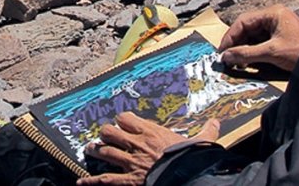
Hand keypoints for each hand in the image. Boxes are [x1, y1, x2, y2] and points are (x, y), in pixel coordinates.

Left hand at [77, 112, 219, 185]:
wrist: (186, 176)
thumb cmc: (191, 158)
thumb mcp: (202, 142)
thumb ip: (207, 132)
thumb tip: (217, 122)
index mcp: (151, 132)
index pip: (126, 119)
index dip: (123, 121)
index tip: (123, 123)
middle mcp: (136, 144)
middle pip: (110, 132)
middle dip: (106, 134)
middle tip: (105, 137)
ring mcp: (129, 163)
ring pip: (104, 152)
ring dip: (95, 151)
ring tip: (90, 150)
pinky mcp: (127, 180)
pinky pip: (104, 180)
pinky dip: (91, 181)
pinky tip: (81, 182)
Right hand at [218, 5, 298, 71]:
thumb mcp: (271, 53)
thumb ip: (246, 54)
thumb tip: (226, 56)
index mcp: (273, 13)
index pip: (244, 21)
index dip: (230, 36)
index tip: (222, 50)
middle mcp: (274, 16)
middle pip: (247, 28)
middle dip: (237, 43)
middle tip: (226, 57)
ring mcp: (278, 27)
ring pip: (253, 36)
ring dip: (244, 49)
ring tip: (235, 61)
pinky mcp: (280, 38)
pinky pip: (261, 42)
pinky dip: (253, 52)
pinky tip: (247, 61)